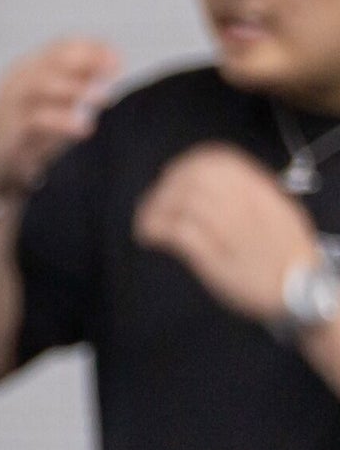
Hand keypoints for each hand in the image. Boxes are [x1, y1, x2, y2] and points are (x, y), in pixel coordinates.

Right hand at [0, 35, 120, 197]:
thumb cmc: (33, 130)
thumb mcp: (59, 101)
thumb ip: (79, 81)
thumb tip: (113, 63)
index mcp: (28, 67)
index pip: (62, 46)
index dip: (93, 49)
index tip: (119, 62)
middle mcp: (16, 79)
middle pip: (53, 60)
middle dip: (88, 63)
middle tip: (114, 74)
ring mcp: (8, 103)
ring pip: (43, 84)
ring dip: (78, 89)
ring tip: (105, 99)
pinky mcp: (8, 129)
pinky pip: (38, 119)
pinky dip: (65, 122)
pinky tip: (85, 130)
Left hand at [133, 142, 319, 321]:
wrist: (301, 288)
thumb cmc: (286, 252)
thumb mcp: (278, 210)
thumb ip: (251, 191)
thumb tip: (219, 179)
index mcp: (260, 190)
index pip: (218, 161)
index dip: (187, 165)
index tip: (171, 177)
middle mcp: (244, 204)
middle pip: (193, 178)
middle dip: (166, 187)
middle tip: (154, 203)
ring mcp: (229, 229)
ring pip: (181, 202)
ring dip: (155, 209)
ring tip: (147, 222)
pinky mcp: (213, 257)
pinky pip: (178, 232)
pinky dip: (156, 230)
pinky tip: (149, 237)